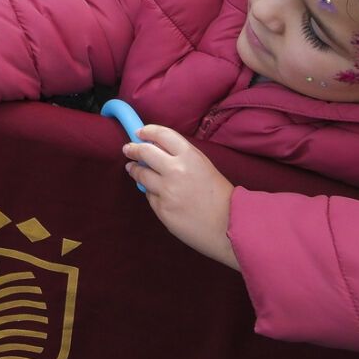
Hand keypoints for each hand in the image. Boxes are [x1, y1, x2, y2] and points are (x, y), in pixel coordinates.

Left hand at [123, 125, 240, 269]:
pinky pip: (150, 196)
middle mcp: (175, 170)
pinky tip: (158, 194)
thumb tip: (157, 151)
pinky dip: (151, 193)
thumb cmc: (221, 197)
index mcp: (189, 156)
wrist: (231, 227)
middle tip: (128, 149)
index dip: (147, 131)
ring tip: (133, 168)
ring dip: (134, 169)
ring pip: (140, 174)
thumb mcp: (204, 167)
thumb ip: (182, 157)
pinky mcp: (161, 209)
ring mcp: (166, 191)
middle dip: (132, 149)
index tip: (140, 133)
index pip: (161, 134)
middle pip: (144, 151)